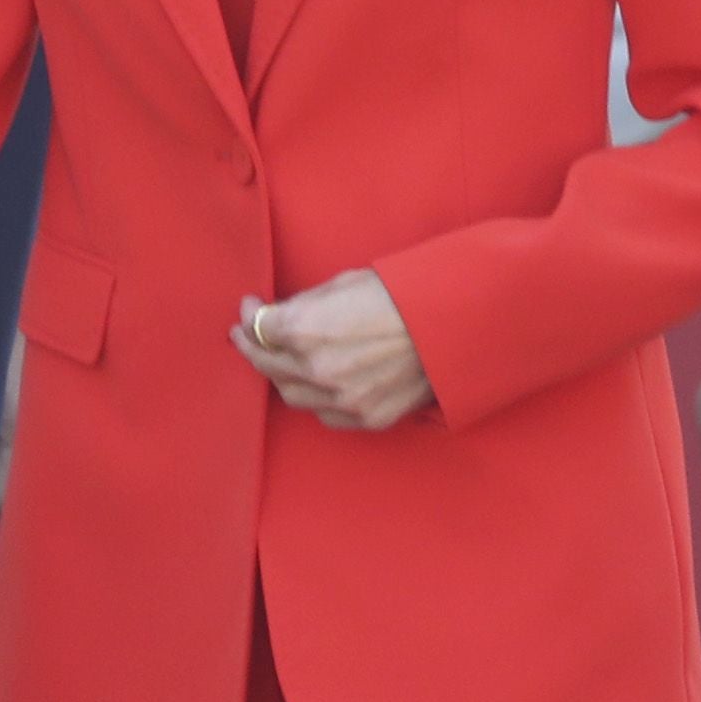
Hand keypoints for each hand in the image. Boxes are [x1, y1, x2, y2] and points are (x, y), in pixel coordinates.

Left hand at [236, 271, 429, 430]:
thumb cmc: (401, 294)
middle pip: (266, 364)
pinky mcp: (365, 417)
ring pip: (291, 394)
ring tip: (279, 360)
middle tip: (248, 335)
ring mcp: (341, 399)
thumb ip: (303, 304)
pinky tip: (315, 382)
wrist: (452, 326)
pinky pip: (324, 413)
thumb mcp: (343, 284)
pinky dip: (315, 397)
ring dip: (280, 374)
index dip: (250, 316)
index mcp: (305, 329)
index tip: (249, 308)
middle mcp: (316, 369)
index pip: (259, 328)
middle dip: (254, 346)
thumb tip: (278, 314)